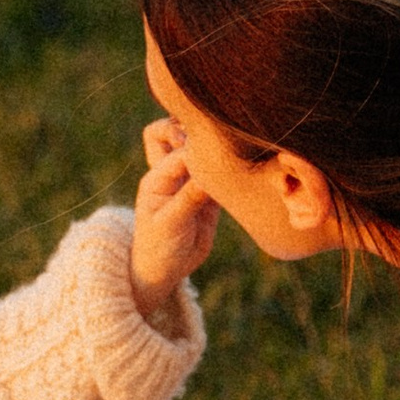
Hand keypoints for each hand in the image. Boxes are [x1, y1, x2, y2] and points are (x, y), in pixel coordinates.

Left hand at [132, 117, 218, 319]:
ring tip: (233, 153)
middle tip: (214, 144)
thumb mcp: (170, 224)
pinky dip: (229, 170)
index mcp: (157, 176)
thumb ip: (189, 198)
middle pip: (174, 131)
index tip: (210, 157)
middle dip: (191, 129)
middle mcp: (173, 173)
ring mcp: (191, 181)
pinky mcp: (209, 193)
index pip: (177, 148)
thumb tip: (210, 174)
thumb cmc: (158, 246)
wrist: (164, 270)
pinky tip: (242, 173)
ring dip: (213, 148)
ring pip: (200, 149)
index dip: (194, 146)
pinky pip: (220, 173)